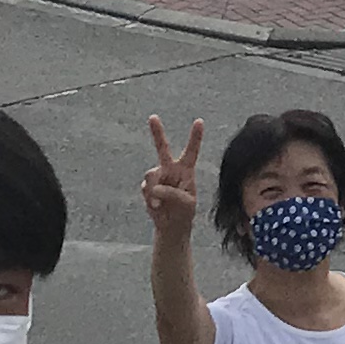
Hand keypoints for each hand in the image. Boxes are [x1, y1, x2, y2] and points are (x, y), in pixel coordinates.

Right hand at [140, 114, 205, 241]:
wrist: (171, 226)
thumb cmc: (184, 212)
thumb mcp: (186, 204)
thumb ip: (172, 193)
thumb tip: (154, 188)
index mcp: (186, 170)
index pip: (192, 151)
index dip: (195, 137)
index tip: (199, 121)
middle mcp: (171, 169)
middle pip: (162, 148)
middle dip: (157, 132)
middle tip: (153, 117)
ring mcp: (158, 177)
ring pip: (151, 174)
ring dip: (154, 189)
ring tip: (160, 202)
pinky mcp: (147, 187)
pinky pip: (145, 188)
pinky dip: (150, 198)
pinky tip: (157, 206)